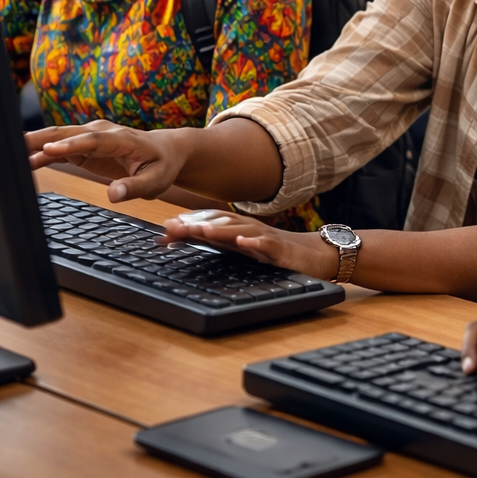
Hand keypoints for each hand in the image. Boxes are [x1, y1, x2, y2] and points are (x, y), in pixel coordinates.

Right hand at [26, 121, 187, 201]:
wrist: (164, 151)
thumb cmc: (161, 166)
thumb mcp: (155, 181)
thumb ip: (134, 188)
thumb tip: (114, 195)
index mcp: (121, 139)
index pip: (93, 140)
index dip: (71, 144)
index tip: (49, 149)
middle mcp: (102, 133)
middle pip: (68, 133)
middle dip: (41, 138)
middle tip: (14, 145)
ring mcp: (90, 138)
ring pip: (59, 138)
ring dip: (35, 144)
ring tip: (9, 153)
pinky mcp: (83, 147)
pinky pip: (59, 148)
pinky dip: (41, 153)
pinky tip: (24, 161)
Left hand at [162, 210, 336, 278]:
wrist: (313, 255)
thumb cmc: (273, 252)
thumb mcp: (240, 249)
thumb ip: (213, 242)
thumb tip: (178, 238)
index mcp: (237, 230)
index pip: (209, 222)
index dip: (187, 224)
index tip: (164, 229)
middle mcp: (248, 230)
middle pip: (220, 223)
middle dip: (196, 225)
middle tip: (172, 228)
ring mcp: (265, 238)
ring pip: (240, 231)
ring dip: (220, 230)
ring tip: (201, 231)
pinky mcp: (281, 250)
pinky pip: (267, 245)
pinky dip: (254, 243)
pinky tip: (243, 243)